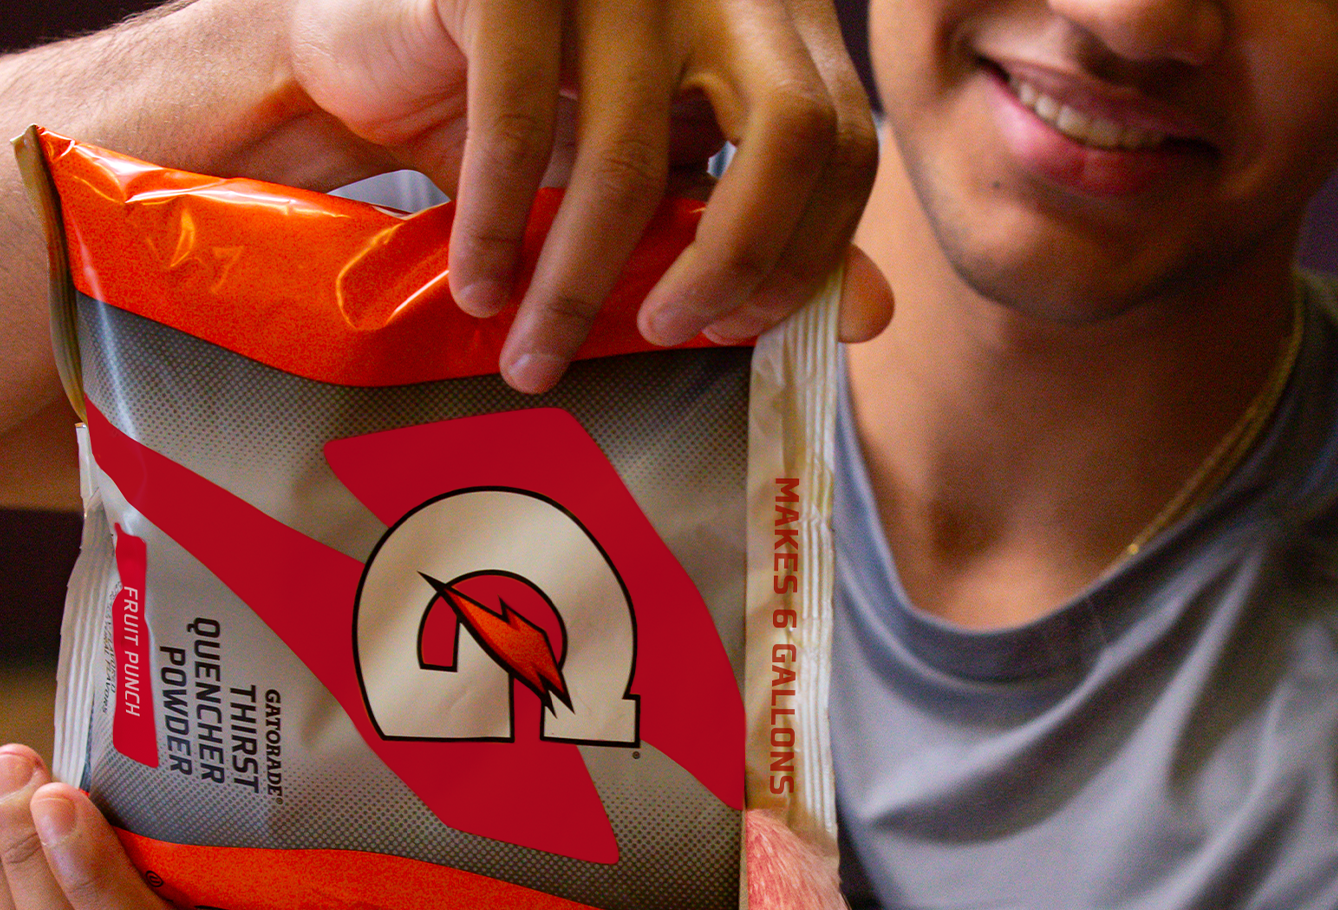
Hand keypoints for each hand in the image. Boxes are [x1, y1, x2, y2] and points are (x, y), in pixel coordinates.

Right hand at [282, 0, 889, 388]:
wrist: (372, 51)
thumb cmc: (533, 122)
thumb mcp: (663, 183)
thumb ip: (763, 235)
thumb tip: (874, 317)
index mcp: (770, 20)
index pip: (847, 142)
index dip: (807, 254)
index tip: (736, 328)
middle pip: (794, 132)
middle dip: (737, 265)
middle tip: (670, 336)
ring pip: (633, 158)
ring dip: (577, 286)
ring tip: (532, 357)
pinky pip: (517, 127)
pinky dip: (496, 229)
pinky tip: (480, 290)